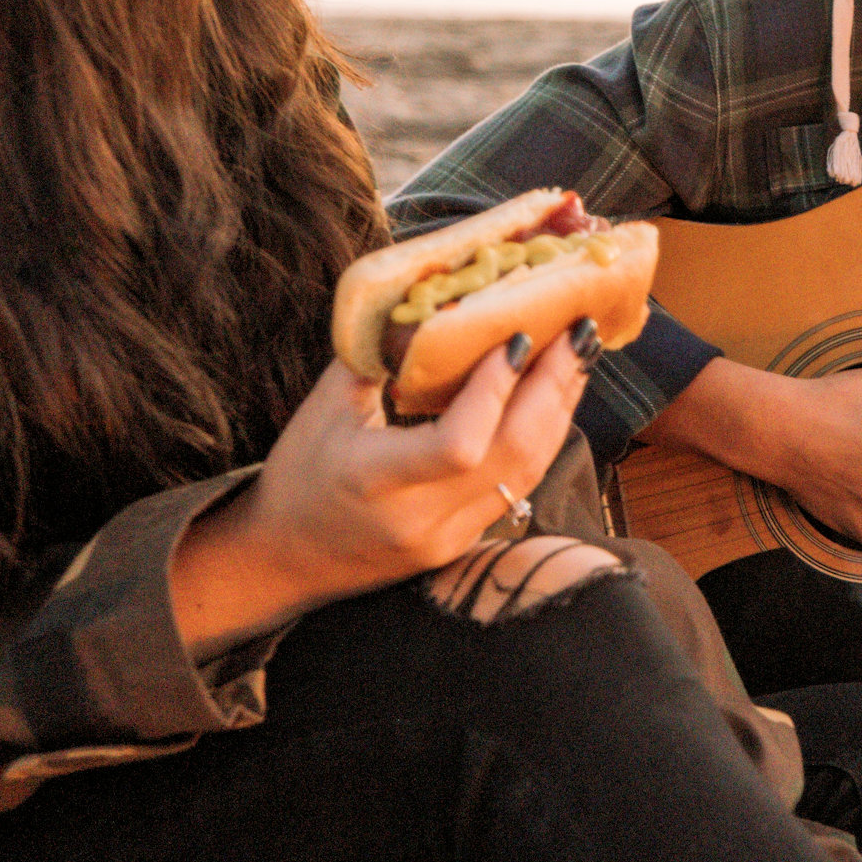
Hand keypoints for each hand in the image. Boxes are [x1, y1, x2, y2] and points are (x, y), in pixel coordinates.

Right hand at [172, 329, 587, 650]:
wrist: (284, 560)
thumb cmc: (298, 475)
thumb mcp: (323, 408)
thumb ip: (378, 356)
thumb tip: (432, 300)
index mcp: (374, 481)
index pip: (456, 444)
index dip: (494, 390)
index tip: (518, 337)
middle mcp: (419, 518)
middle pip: (511, 455)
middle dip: (552, 387)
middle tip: (577, 331)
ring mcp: (447, 538)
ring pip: (526, 473)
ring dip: (559, 410)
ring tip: (578, 356)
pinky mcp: (463, 544)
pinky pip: (517, 488)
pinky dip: (541, 438)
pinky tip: (552, 400)